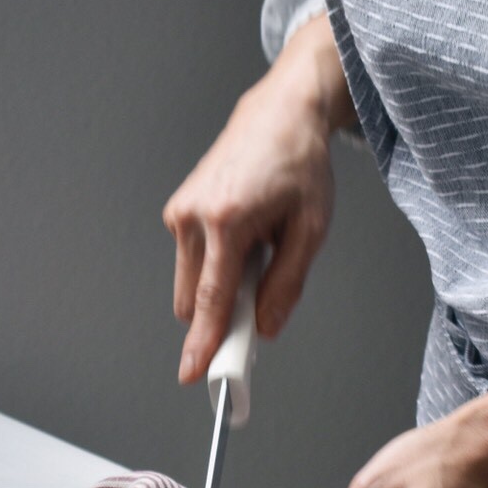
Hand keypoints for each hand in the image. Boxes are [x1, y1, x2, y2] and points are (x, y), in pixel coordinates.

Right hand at [163, 15, 352, 382]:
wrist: (279, 113)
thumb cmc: (299, 163)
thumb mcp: (311, 228)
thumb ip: (287, 284)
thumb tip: (265, 327)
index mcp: (228, 219)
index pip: (212, 299)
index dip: (204, 342)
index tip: (193, 374)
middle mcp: (194, 216)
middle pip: (194, 302)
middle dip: (220, 313)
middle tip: (256, 300)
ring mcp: (180, 214)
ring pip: (190, 286)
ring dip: (219, 286)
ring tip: (255, 250)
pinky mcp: (176, 213)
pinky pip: (190, 263)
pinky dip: (213, 266)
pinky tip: (241, 237)